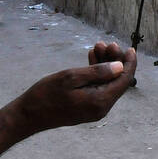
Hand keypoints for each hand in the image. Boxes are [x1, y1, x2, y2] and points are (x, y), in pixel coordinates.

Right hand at [13, 43, 136, 133]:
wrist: (27, 115)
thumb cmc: (45, 95)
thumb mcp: (71, 77)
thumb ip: (97, 72)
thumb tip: (120, 67)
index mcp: (100, 101)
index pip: (124, 80)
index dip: (129, 63)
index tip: (130, 48)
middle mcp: (101, 108)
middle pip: (117, 81)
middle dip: (115, 60)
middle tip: (108, 43)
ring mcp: (94, 110)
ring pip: (107, 83)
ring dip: (105, 65)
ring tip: (97, 46)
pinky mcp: (87, 108)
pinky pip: (98, 88)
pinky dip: (96, 73)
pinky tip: (92, 57)